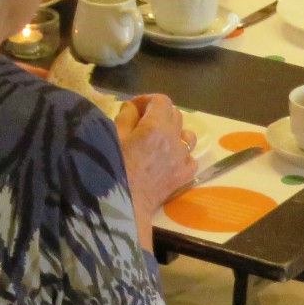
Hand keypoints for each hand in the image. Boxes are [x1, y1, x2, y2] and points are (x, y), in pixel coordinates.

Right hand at [115, 94, 198, 223]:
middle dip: (160, 113)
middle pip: (175, 114)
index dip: (147, 100)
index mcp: (155, 126)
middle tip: (143, 123)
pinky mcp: (185, 175)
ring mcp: (182, 158)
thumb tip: (133, 107)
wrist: (124, 204)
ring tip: (159, 140)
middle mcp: (174, 139)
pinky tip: (169, 159)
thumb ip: (125, 117)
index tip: (134, 108)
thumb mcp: (113, 136)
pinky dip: (182, 154)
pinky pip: (191, 157)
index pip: (161, 100)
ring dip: (174, 132)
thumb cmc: (112, 168)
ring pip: (187, 134)